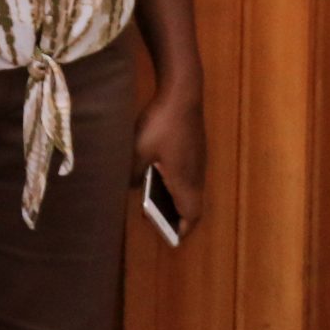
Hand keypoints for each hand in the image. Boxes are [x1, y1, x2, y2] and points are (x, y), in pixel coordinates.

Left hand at [132, 88, 207, 235]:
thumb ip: (132, 175)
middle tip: (161, 221)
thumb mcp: (138, 152)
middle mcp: (196, 173)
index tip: (173, 238)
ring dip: (178, 198)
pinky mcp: (196, 148)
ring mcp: (199, 159)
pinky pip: (190, 174)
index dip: (183, 229)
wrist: (182, 92)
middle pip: (193, 204)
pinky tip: (161, 175)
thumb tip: (130, 186)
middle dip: (178, 216)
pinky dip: (178, 183)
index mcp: (184, 180)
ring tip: (156, 202)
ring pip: (192, 188)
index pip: (192, 214)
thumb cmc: (161, 125)